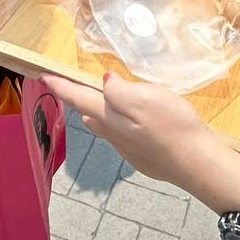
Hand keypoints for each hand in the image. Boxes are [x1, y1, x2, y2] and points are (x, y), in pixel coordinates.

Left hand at [44, 73, 239, 213]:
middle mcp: (114, 135)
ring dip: (99, 112)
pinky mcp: (143, 158)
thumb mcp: (145, 96)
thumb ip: (119, 89)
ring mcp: (128, 150)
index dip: (61, 86)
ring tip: (99, 101)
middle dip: (79, 99)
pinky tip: (134, 123)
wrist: (195, 163)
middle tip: (73, 86)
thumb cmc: (171, 125)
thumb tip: (104, 81)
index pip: (78, 98)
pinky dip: (120, 125)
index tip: (44, 77)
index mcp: (111, 116)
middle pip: (90, 114)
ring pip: (105, 128)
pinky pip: (123, 137)